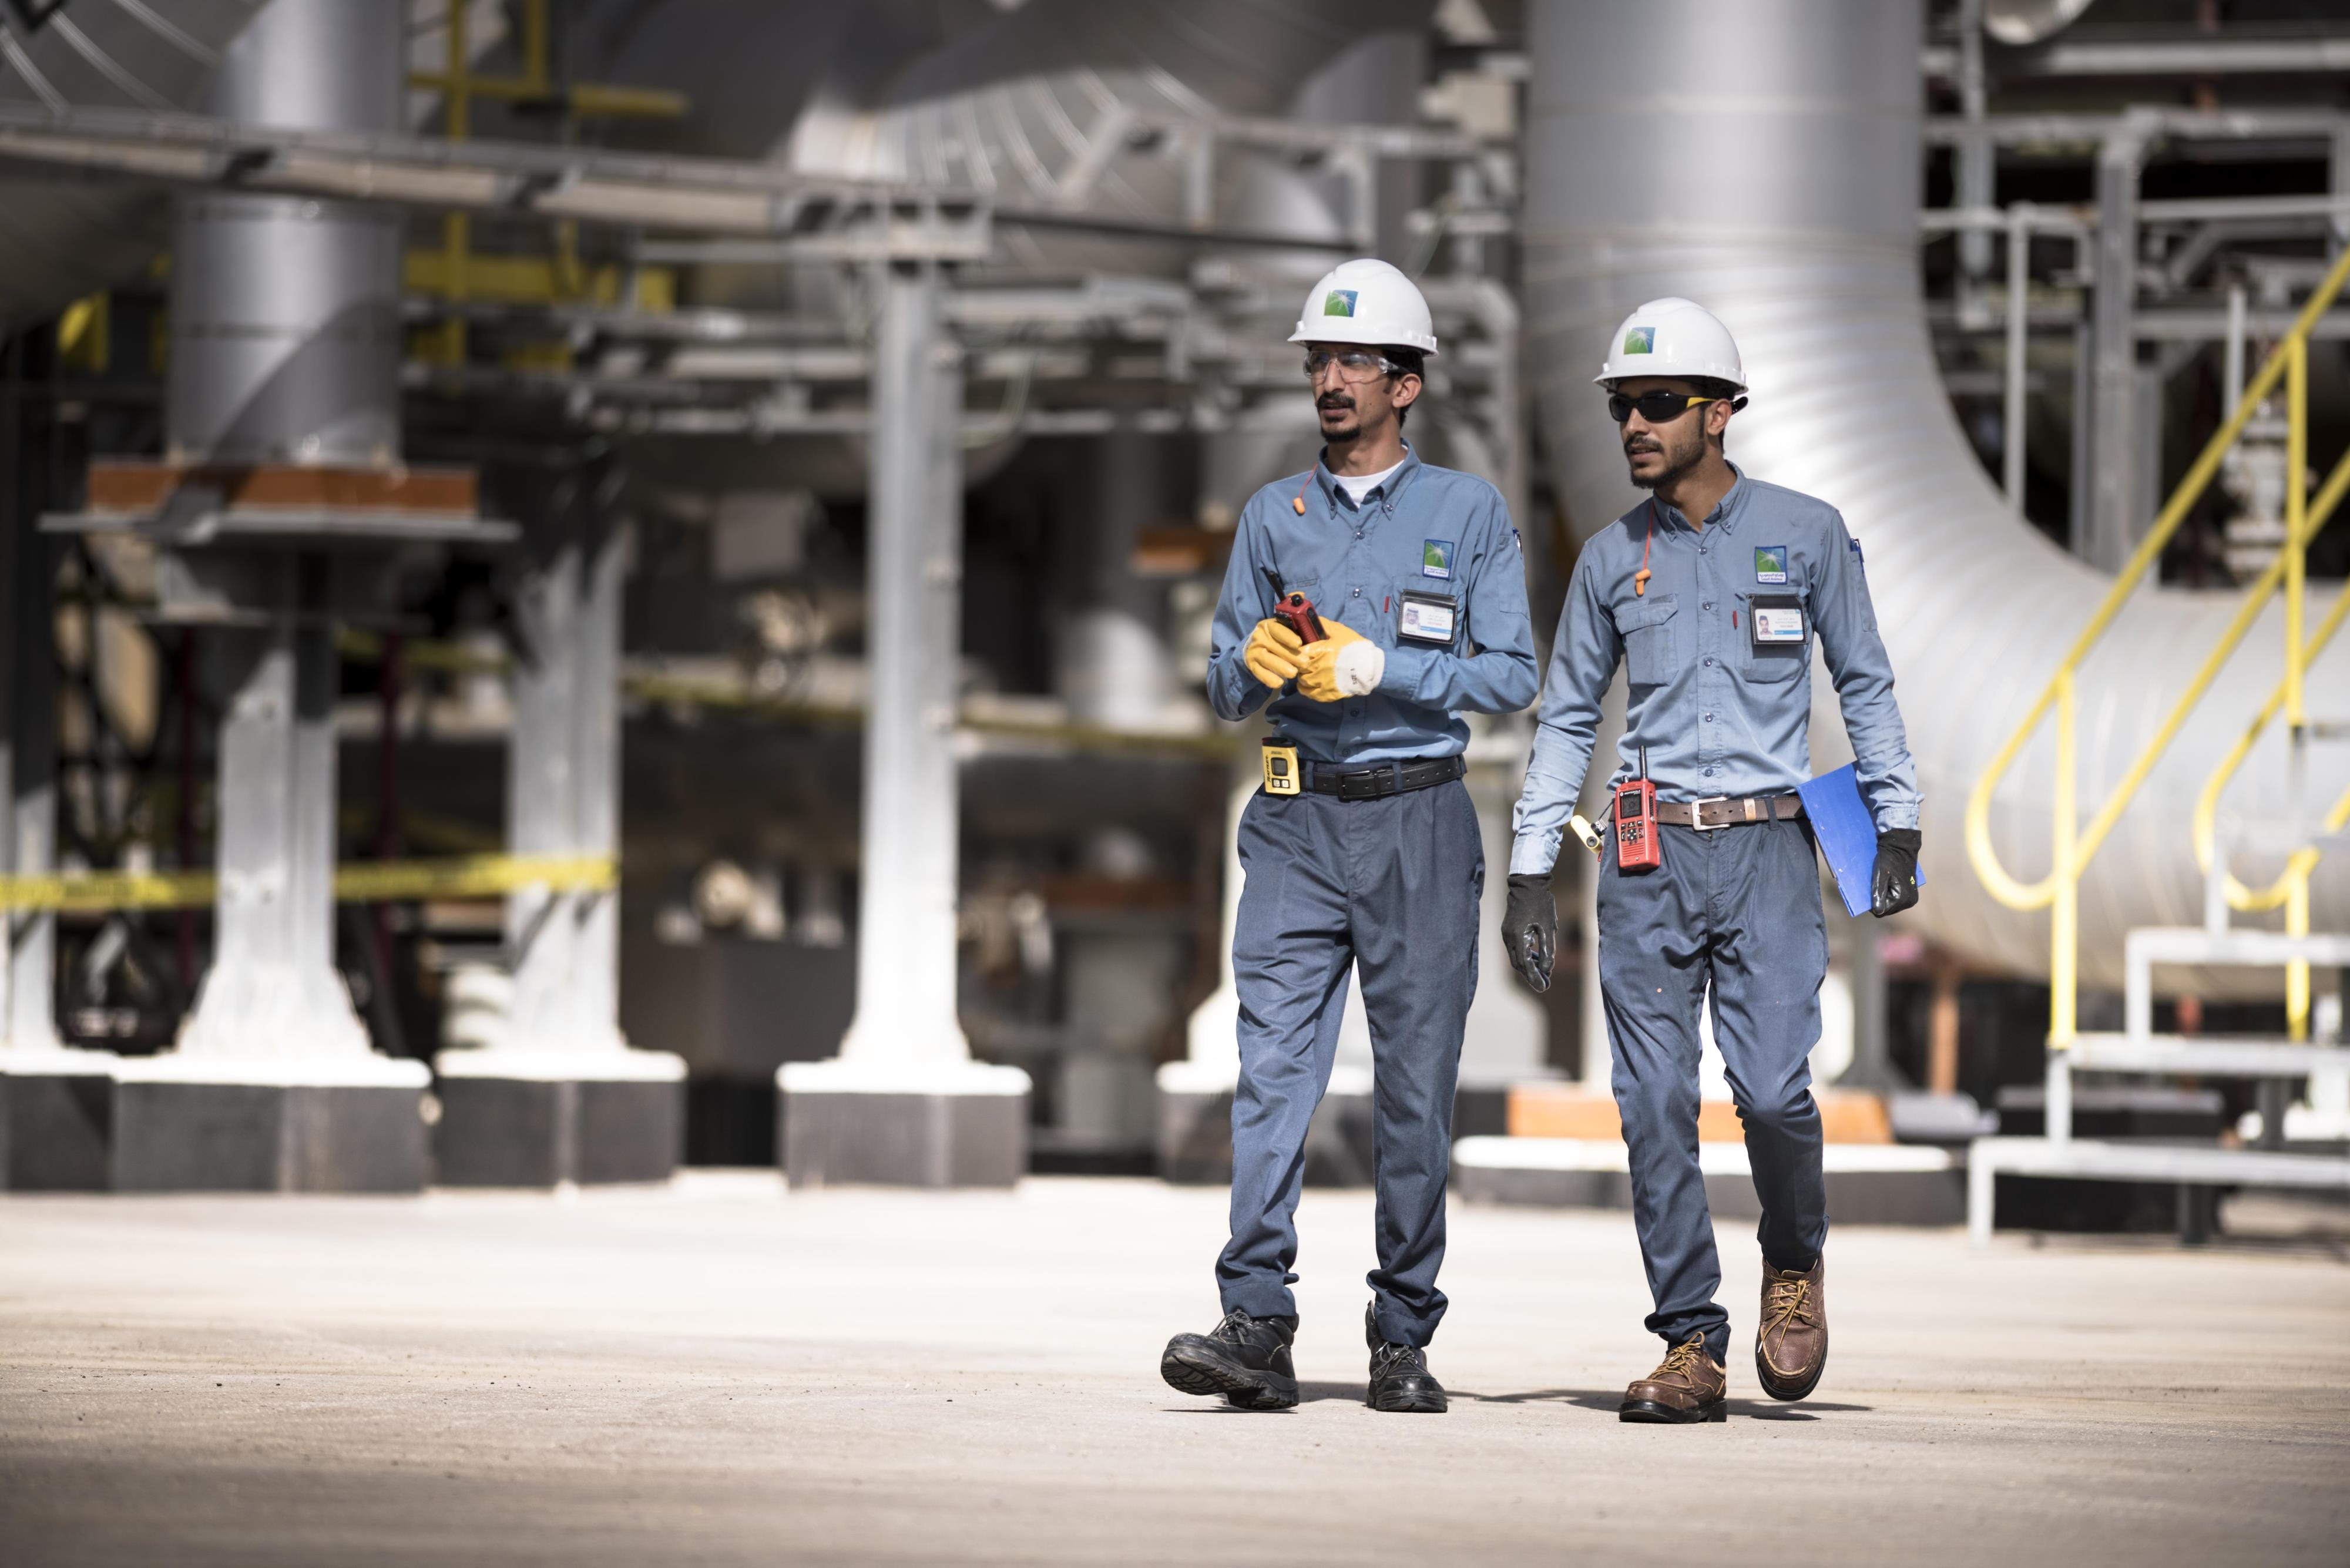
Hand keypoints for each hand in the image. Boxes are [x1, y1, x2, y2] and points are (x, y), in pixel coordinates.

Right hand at [1244, 618, 1304, 688]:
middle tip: (1305, 663)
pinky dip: (1269, 678)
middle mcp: (1259, 636)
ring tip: (1293, 674)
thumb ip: (1299, 631)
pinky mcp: (1250, 664)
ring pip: (1267, 659)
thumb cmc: (1278, 640)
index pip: (1278, 629)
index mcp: (1269, 625)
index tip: (1299, 644)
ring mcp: (1253, 650)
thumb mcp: (1286, 631)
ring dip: (1281, 667)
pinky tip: (1279, 683)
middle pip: (1275, 646)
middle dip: (1291, 655)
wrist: (1256, 648)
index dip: (1288, 636)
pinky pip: (1259, 672)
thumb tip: (1317, 632)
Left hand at [1295, 618, 1384, 702]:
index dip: (1298, 651)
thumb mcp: (1340, 631)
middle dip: (1300, 663)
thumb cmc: (1355, 647)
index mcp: (1321, 651)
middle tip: (1304, 661)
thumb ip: (1323, 625)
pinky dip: (1305, 689)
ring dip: (1303, 675)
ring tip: (1307, 672)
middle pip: (1299, 667)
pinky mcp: (1326, 694)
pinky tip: (1308, 684)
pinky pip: (1309, 693)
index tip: (1301, 651)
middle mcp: (1319, 668)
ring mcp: (1322, 683)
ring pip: (1302, 680)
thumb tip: (1308, 618)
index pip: (1299, 652)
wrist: (1370, 667)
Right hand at [1502, 873, 1556, 991]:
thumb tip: (1547, 969)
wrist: (1527, 885)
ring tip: (1543, 971)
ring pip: (1515, 957)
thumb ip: (1547, 949)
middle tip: (1545, 983)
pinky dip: (1524, 956)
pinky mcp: (1507, 930)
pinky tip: (1535, 957)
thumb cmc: (1540, 904)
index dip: (1535, 978)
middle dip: (1531, 975)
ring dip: (1528, 966)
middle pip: (1518, 964)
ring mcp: (1506, 933)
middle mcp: (1508, 937)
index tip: (1544, 987)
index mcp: (1518, 937)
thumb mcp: (1548, 927)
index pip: (1525, 965)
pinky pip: (1514, 948)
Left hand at [1871, 828, 1920, 916]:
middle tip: (1870, 888)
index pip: (1882, 911)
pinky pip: (1894, 897)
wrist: (1901, 846)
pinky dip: (1887, 893)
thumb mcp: (1880, 875)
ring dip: (1882, 897)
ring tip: (1876, 885)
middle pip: (1886, 909)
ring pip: (1890, 904)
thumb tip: (1877, 911)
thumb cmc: (1890, 860)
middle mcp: (1910, 901)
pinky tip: (1883, 884)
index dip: (1871, 905)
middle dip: (1877, 901)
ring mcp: (1911, 897)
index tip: (1865, 895)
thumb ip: (1879, 893)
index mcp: (1904, 899)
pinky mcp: (1910, 892)